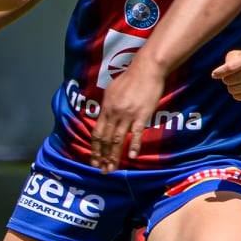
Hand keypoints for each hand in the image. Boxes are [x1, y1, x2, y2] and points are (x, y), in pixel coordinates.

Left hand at [91, 56, 165, 171]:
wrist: (146, 70)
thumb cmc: (130, 79)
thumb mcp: (111, 91)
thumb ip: (107, 106)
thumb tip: (102, 116)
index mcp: (106, 109)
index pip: (97, 133)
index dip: (95, 148)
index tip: (94, 160)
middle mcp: (114, 114)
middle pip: (105, 140)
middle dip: (102, 157)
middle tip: (101, 170)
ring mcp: (128, 115)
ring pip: (118, 140)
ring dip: (114, 156)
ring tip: (112, 168)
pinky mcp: (142, 115)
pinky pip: (136, 134)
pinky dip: (134, 146)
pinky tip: (132, 157)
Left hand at [212, 49, 240, 100]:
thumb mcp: (238, 55)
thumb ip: (227, 61)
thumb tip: (216, 74)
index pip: (230, 68)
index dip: (220, 72)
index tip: (214, 75)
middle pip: (228, 80)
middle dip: (226, 78)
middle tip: (233, 75)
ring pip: (231, 90)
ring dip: (231, 86)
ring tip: (238, 81)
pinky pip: (237, 97)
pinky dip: (237, 93)